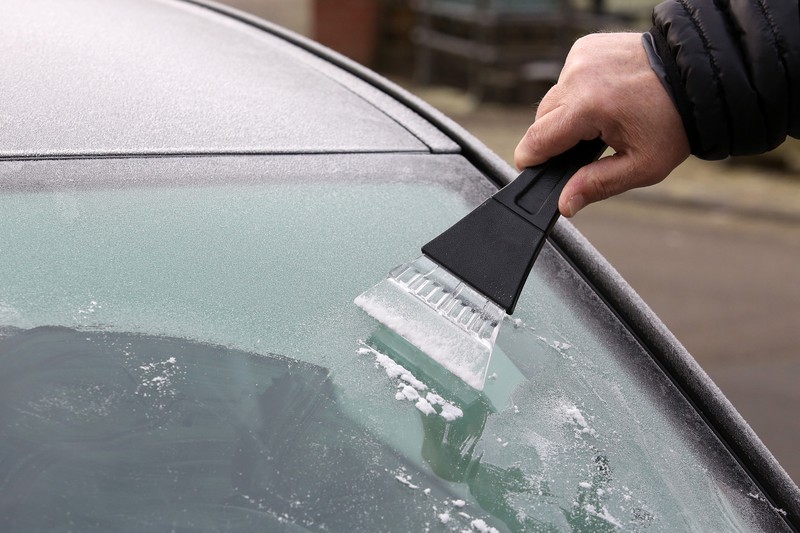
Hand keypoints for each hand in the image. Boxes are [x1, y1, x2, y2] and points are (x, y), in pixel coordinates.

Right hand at [514, 33, 689, 216]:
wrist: (699, 76)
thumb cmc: (675, 122)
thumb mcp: (641, 166)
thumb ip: (597, 185)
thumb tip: (564, 203)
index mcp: (588, 106)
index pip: (537, 139)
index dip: (531, 160)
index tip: (532, 172)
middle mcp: (578, 76)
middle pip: (541, 120)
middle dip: (555, 139)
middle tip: (586, 148)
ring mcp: (580, 57)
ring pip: (553, 99)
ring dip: (567, 115)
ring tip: (601, 121)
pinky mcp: (585, 46)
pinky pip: (567, 79)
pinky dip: (578, 92)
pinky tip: (605, 98)